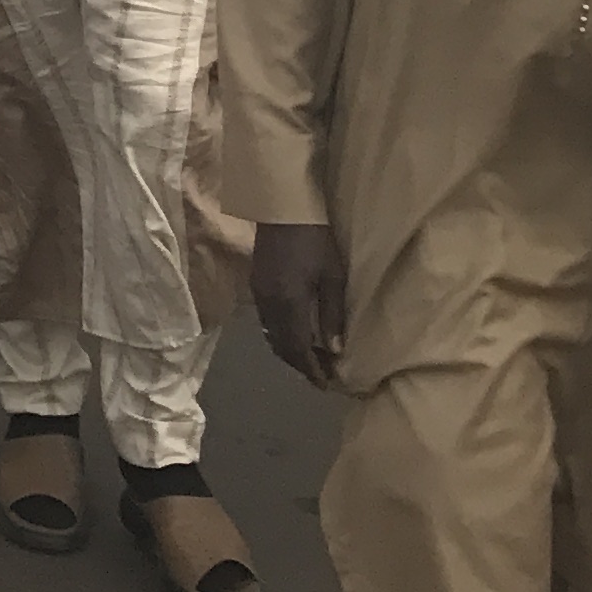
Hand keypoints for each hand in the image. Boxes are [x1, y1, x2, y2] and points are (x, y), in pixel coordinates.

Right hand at [253, 220, 347, 387]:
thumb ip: (332, 315)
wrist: (282, 207)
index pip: (297, 349)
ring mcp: (258, 294)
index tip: (325, 384)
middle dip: (301, 364)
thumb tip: (335, 351)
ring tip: (311, 357)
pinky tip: (295, 332)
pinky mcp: (256, 284)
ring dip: (290, 350)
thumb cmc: (315, 239)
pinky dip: (281, 334)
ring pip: (271, 335)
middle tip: (322, 374)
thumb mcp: (332, 276)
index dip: (311, 370)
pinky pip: (266, 321)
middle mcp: (268, 304)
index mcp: (288, 304)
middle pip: (281, 346)